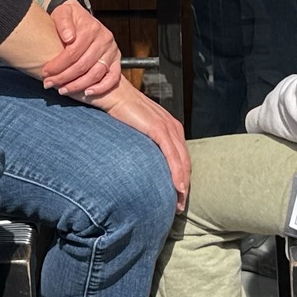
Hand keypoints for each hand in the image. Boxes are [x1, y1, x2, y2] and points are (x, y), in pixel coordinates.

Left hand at [42, 0, 122, 98]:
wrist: (80, 16)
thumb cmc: (69, 17)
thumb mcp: (63, 13)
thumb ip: (64, 22)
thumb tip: (69, 38)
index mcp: (92, 28)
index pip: (73, 52)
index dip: (58, 65)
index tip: (45, 73)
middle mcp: (104, 39)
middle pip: (83, 65)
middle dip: (64, 78)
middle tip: (49, 84)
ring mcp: (112, 51)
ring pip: (96, 74)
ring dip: (78, 85)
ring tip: (63, 90)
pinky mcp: (116, 60)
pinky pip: (112, 78)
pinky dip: (101, 88)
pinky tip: (87, 92)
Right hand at [89, 83, 189, 210]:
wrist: (111, 91)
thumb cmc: (118, 108)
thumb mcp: (134, 129)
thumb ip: (141, 142)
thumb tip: (137, 160)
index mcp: (169, 126)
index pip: (180, 156)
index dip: (181, 177)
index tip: (177, 195)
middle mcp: (172, 126)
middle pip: (185, 161)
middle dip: (184, 185)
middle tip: (179, 205)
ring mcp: (167, 127)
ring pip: (182, 161)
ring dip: (182, 184)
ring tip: (179, 202)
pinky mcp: (158, 128)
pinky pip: (172, 155)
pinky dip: (177, 173)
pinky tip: (178, 187)